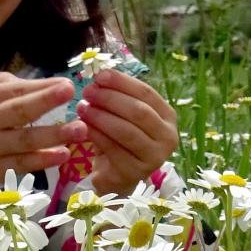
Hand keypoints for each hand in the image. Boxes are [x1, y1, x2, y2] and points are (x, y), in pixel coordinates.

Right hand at [0, 72, 86, 211]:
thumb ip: (3, 85)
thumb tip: (39, 82)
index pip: (13, 90)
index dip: (40, 87)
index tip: (67, 84)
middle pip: (17, 111)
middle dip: (45, 101)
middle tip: (71, 93)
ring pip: (23, 141)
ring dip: (53, 134)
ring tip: (80, 129)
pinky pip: (20, 165)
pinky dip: (42, 161)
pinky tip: (62, 155)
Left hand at [76, 69, 177, 196]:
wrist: (118, 174)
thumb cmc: (121, 139)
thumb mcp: (124, 115)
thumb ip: (118, 96)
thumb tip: (100, 77)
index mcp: (168, 117)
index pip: (147, 93)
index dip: (122, 82)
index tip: (99, 76)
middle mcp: (168, 137)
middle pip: (139, 111)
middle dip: (110, 99)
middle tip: (88, 92)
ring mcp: (154, 157)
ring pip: (126, 131)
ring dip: (101, 116)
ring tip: (82, 108)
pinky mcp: (135, 172)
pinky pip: (113, 149)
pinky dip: (96, 135)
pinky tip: (83, 127)